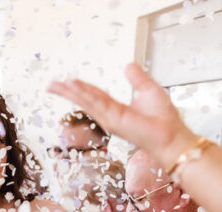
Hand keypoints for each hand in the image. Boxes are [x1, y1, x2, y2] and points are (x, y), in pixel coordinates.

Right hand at [47, 63, 199, 169]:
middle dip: (67, 92)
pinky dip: (83, 94)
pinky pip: (95, 103)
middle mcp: (109, 115)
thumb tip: (127, 65)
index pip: (95, 95)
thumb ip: (137, 78)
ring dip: (70, 92)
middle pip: (85, 99)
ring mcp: (110, 118)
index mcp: (116, 109)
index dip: (81, 88)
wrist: (171, 135)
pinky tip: (72, 86)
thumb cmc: (164, 119)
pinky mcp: (114, 119)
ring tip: (55, 85)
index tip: (67, 81)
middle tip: (50, 85)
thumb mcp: (149, 90)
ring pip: (86, 101)